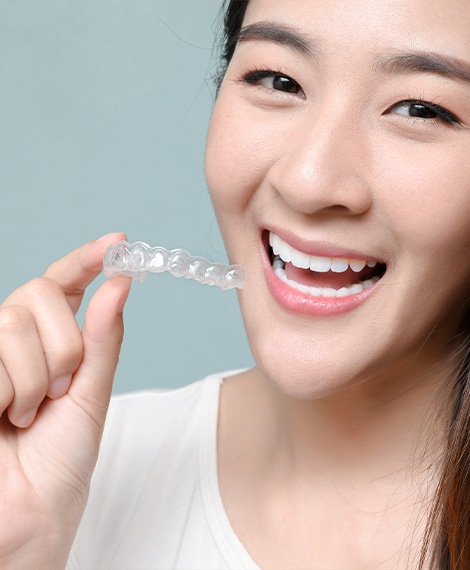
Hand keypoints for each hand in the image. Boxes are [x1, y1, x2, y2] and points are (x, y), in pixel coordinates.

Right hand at [0, 233, 130, 568]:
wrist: (31, 506)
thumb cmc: (62, 455)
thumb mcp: (93, 390)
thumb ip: (102, 337)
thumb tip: (120, 283)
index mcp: (55, 337)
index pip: (64, 281)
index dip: (86, 258)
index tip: (116, 242)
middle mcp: (19, 336)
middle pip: (40, 293)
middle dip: (63, 345)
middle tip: (59, 389)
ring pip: (14, 322)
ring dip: (35, 377)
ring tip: (29, 411)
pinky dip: (8, 391)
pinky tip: (2, 416)